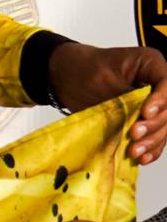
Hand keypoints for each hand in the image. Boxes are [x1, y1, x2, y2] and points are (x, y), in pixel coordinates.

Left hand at [48, 43, 166, 162]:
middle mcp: (156, 85)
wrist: (66, 79)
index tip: (146, 113)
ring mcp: (152, 104)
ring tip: (134, 150)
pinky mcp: (143, 120)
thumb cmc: (82, 70)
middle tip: (134, 134)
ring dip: (151, 141)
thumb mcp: (103, 76)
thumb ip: (127, 95)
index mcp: (150, 65)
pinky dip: (150, 148)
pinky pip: (154, 136)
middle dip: (153, 125)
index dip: (161, 101)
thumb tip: (144, 115)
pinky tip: (143, 156)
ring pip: (164, 126)